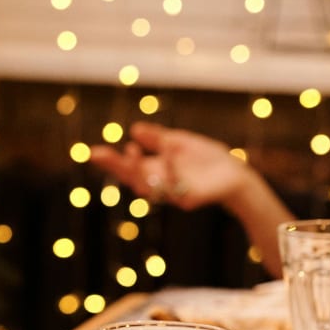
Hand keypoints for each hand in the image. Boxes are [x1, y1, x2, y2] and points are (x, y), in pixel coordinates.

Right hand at [88, 122, 254, 210]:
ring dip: (139, 169)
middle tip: (100, 154)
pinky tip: (169, 149)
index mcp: (154, 170)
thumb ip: (158, 138)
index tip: (93, 152)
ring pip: (149, 186)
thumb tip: (134, 129)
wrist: (235, 174)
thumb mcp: (179, 142)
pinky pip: (176, 184)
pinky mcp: (189, 199)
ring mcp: (173, 194)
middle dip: (117, 167)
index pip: (127, 167)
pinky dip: (172, 166)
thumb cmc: (206, 159)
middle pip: (132, 179)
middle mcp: (159, 184)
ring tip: (131, 149)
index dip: (110, 162)